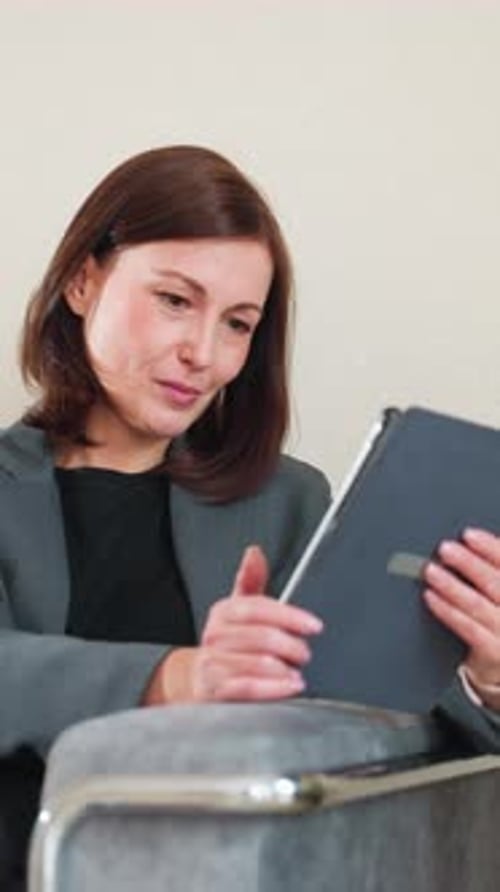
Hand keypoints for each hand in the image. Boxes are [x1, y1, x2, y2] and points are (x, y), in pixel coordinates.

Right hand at [143, 544, 322, 704]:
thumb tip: (254, 552)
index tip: (313, 625)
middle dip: (291, 646)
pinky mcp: (213, 689)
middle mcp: (214, 635)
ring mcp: (212, 662)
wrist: (200, 679)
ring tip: (296, 672)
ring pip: (257, 662)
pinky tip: (289, 686)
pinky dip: (274, 688)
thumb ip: (251, 580)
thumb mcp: (238, 609)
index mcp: (223, 611)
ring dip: (284, 669)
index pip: (257, 607)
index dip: (289, 615)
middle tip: (304, 653)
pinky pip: (248, 688)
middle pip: (261, 636)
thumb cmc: (229, 643)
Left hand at [423, 528, 499, 693]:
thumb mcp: (499, 591)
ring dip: (451, 585)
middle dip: (468, 562)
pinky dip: (447, 611)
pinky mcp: (494, 652)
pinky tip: (431, 597)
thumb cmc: (498, 619)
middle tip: (445, 549)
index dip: (491, 547)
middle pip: (495, 582)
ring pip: (477, 604)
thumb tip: (468, 542)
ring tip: (431, 570)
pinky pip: (468, 628)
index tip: (468, 534)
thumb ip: (491, 569)